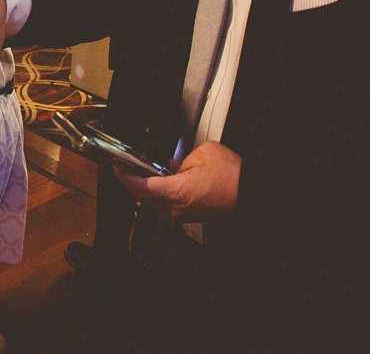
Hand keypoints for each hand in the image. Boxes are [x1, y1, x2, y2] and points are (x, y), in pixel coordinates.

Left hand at [115, 140, 239, 221]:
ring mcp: (183, 214)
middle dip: (133, 181)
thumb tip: (172, 165)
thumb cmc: (232, 175)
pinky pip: (167, 205)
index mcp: (177, 191)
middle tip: (129, 166)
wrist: (251, 192)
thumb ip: (180, 160)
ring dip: (148, 187)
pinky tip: (166, 179)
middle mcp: (177, 207)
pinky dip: (161, 193)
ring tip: (148, 170)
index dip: (124, 177)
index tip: (118, 167)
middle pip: (142, 196)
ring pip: (154, 202)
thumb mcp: (201, 154)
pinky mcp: (189, 215)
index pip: (139, 188)